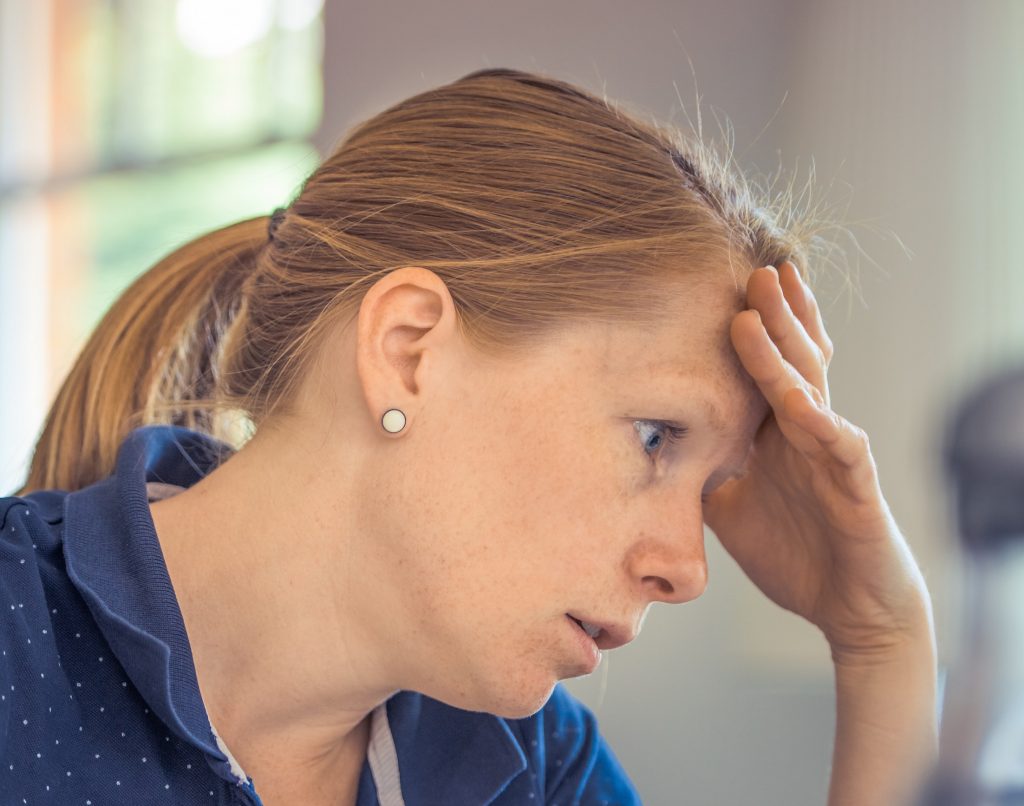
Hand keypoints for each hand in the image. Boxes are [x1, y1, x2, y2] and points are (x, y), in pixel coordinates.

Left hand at [703, 263, 931, 658]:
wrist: (849, 607)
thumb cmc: (794, 551)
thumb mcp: (729, 508)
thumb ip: (700, 473)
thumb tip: (648, 452)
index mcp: (779, 433)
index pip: (766, 368)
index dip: (754, 328)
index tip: (724, 285)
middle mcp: (808, 433)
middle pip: (791, 361)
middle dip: (772, 314)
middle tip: (751, 268)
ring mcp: (834, 455)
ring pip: (811, 389)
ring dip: (784, 349)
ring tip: (760, 308)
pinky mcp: (857, 487)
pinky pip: (841, 448)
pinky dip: (821, 422)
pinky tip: (798, 401)